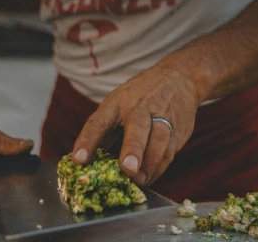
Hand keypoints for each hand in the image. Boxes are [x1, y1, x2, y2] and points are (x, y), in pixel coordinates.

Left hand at [71, 64, 202, 186]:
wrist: (179, 79)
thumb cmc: (138, 97)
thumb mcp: (118, 104)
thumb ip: (107, 132)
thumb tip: (90, 166)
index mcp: (116, 103)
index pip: (99, 122)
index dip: (88, 141)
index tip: (78, 160)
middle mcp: (140, 107)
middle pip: (137, 127)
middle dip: (133, 148)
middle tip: (127, 169)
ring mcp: (162, 116)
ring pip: (158, 141)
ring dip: (148, 164)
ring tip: (138, 180)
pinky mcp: (178, 129)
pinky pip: (169, 152)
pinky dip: (158, 168)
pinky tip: (148, 177)